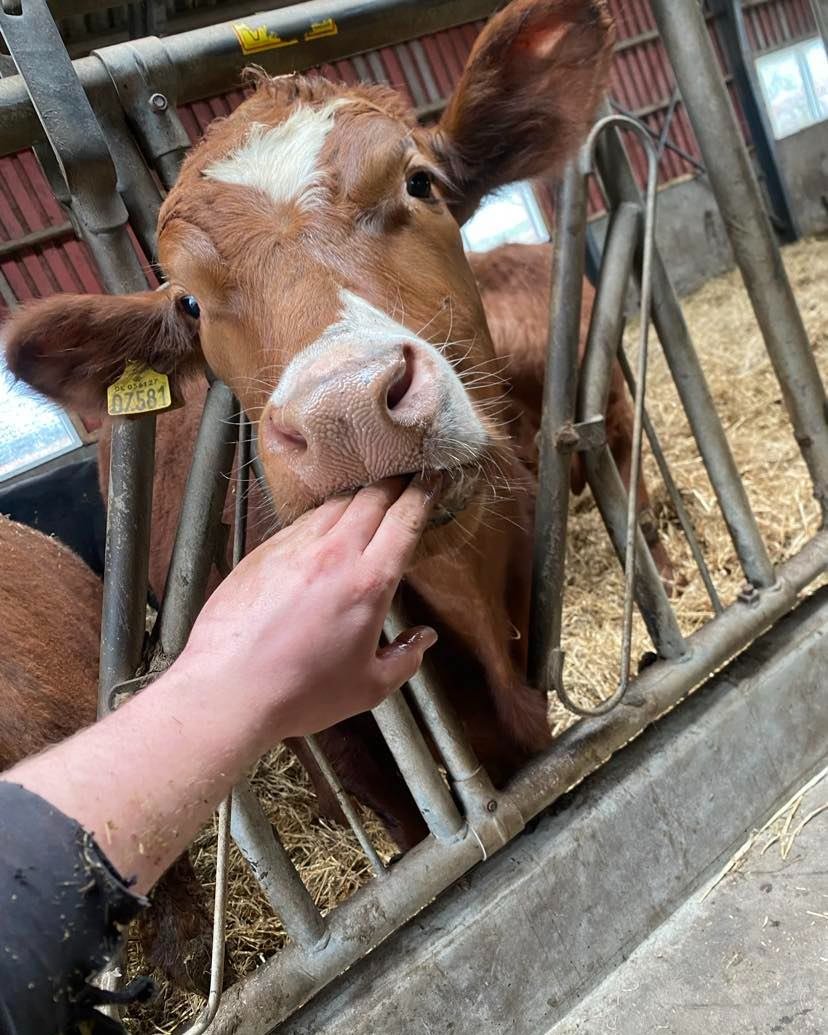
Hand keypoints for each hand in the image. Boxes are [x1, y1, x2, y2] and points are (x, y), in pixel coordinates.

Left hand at [177, 476, 439, 744]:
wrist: (226, 689)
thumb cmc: (299, 693)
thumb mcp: (369, 687)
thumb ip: (405, 659)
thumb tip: (424, 638)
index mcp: (368, 582)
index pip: (404, 519)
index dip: (425, 493)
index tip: (435, 480)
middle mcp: (333, 553)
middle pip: (371, 498)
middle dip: (395, 483)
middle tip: (408, 479)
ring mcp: (294, 547)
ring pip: (335, 504)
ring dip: (358, 496)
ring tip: (370, 498)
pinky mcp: (263, 552)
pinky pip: (301, 521)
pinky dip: (323, 515)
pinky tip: (325, 526)